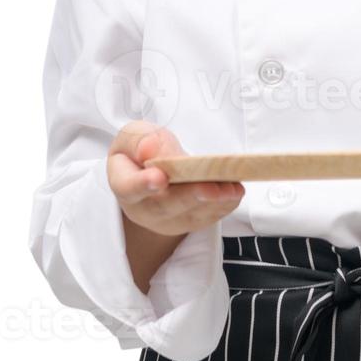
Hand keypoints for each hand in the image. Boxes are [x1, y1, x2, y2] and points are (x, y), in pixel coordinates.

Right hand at [108, 120, 244, 236]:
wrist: (150, 173)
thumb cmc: (140, 153)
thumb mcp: (132, 136)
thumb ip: (139, 140)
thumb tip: (149, 151)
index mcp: (124, 184)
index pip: (129, 187)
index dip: (143, 183)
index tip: (159, 177)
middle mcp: (144, 209)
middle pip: (165, 206)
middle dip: (190, 196)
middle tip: (210, 187)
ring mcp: (167, 221)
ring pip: (190, 215)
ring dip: (214, 202)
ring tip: (232, 188)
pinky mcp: (188, 223)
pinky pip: (207, 218)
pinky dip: (223, 205)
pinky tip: (235, 192)